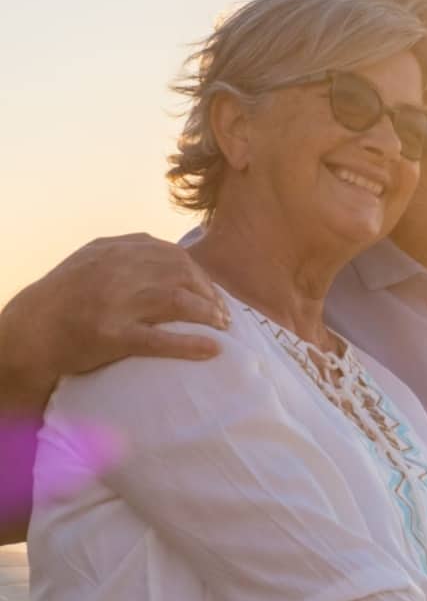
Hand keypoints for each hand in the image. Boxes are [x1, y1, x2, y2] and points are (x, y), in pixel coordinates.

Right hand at [2, 233, 226, 387]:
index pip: (173, 255)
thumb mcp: (92, 261)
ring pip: (177, 300)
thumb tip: (175, 257)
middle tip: (224, 314)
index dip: (200, 275)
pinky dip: (190, 345)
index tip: (213, 293)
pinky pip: (159, 339)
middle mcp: (115, 270)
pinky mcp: (110, 335)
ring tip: (223, 327)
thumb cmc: (64, 298)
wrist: (28, 332)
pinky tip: (212, 350)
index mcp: (114, 250)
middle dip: (209, 294)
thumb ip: (128, 253)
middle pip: (181, 274)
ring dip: (208, 314)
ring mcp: (113, 303)